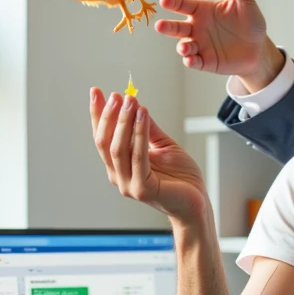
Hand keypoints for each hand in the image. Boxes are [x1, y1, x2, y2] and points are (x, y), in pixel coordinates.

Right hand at [90, 89, 210, 227]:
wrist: (197, 202)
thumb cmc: (181, 178)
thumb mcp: (163, 146)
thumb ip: (148, 130)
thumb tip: (136, 105)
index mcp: (120, 166)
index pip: (102, 137)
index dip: (98, 115)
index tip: (96, 92)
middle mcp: (119, 176)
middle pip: (105, 142)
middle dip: (109, 116)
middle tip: (116, 95)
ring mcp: (129, 184)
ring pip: (118, 148)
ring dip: (124, 121)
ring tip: (130, 101)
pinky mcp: (143, 189)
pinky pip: (138, 156)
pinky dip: (139, 133)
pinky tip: (143, 115)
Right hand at [154, 0, 284, 89]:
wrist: (260, 49)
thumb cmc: (251, 22)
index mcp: (202, 10)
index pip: (183, 4)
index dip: (173, 3)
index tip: (165, 1)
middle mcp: (197, 27)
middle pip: (177, 27)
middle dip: (168, 27)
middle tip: (160, 26)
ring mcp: (200, 45)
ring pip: (184, 45)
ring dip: (182, 47)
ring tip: (185, 47)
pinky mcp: (206, 61)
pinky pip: (194, 61)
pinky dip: (190, 61)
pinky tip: (191, 59)